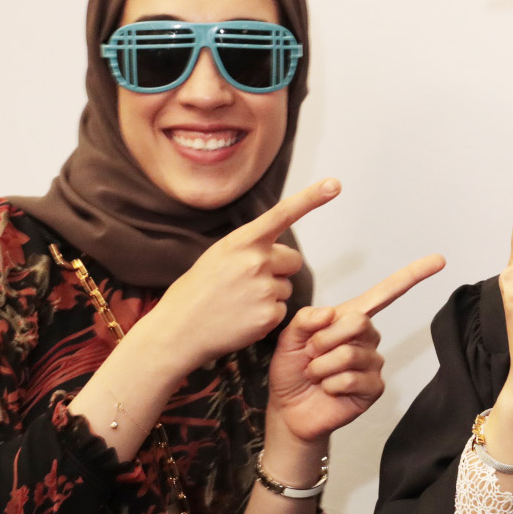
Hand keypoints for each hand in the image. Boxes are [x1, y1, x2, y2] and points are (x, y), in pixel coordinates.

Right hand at [139, 178, 339, 373]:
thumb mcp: (218, 256)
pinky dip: (267, 316)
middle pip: (293, 260)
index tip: (334, 184)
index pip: (282, 214)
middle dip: (279, 269)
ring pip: (286, 287)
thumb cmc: (198, 291)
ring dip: (270, 294)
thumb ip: (249, 248)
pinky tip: (243, 318)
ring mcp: (265, 289)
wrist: (178, 329)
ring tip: (239, 302)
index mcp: (241, 241)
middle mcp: (256, 261)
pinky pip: (282, 310)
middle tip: (248, 282)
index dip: (311, 198)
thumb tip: (277, 251)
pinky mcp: (270, 315)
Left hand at [268, 252, 447, 444]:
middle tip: (310, 354)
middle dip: (323, 339)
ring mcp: (373, 363)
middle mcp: (367, 338)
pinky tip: (328, 390)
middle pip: (358, 322)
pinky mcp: (375, 388)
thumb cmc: (292, 372)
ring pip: (348, 354)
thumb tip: (332, 313)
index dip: (412, 276)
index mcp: (350, 318)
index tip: (439, 261)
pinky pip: (351, 379)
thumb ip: (306, 319)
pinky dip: (330, 385)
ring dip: (321, 367)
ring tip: (315, 375)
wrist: (290, 410)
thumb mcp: (289, 339)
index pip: (385, 294)